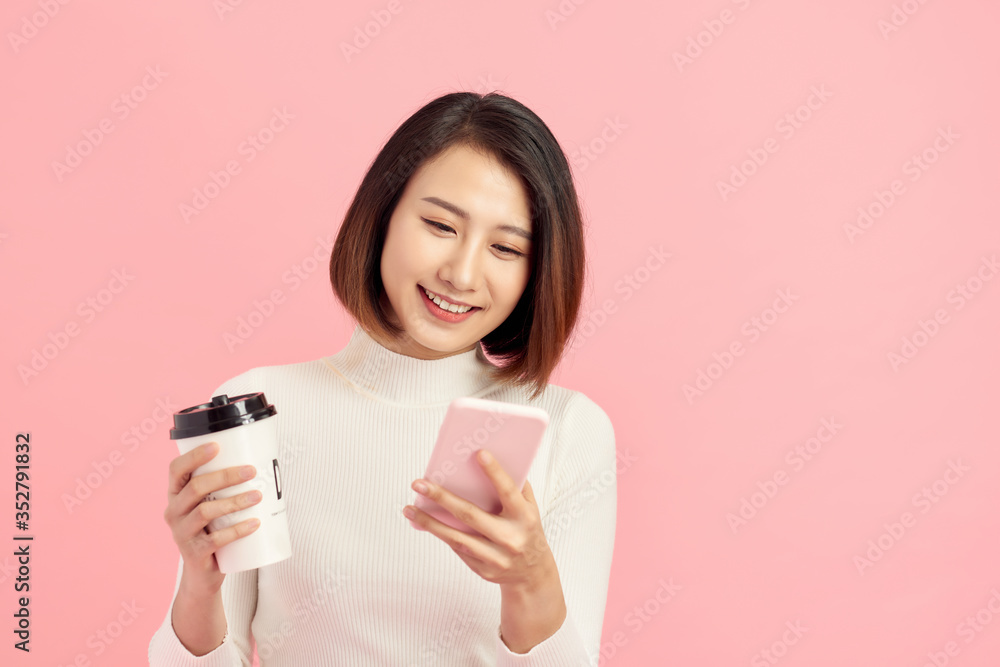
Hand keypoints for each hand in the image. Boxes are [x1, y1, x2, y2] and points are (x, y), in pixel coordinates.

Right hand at [163, 441, 263, 596]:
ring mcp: (182, 533)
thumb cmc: (212, 530)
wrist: (203, 574)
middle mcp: (174, 512)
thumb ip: (224, 488)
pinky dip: (238, 530)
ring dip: (235, 501)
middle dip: (226, 476)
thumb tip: (263, 463)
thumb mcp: (212, 507)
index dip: (194, 456)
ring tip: (258, 496)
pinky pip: (216, 539)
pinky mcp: (194, 553)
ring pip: (206, 512)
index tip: (217, 445)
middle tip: (252, 471)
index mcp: (176, 495)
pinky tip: (255, 523)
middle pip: (196, 487)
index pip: (176, 470)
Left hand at [403, 448, 557, 590]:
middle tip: (419, 484)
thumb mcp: (530, 508)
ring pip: (457, 538)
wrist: (533, 574)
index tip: (479, 454)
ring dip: (429, 522)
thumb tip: (491, 461)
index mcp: (525, 517)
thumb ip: (517, 487)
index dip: (495, 472)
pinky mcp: (483, 570)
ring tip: (409, 508)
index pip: (508, 491)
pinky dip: (442, 534)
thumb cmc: (528, 530)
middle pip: (470, 515)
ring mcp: (496, 557)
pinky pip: (458, 549)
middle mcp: (510, 538)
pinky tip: (426, 522)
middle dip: (442, 498)